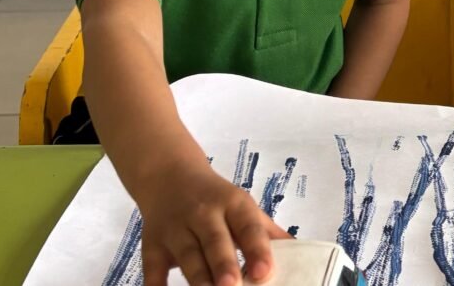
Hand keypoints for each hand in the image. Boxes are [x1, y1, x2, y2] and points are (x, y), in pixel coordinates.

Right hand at [134, 160, 290, 285]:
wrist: (168, 176)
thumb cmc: (215, 199)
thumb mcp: (243, 207)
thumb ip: (266, 232)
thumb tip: (301, 252)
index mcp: (233, 204)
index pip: (248, 227)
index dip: (258, 249)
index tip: (266, 272)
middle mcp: (203, 214)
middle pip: (215, 242)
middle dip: (224, 265)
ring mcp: (175, 229)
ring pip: (187, 256)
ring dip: (198, 278)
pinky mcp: (152, 244)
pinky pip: (153, 269)